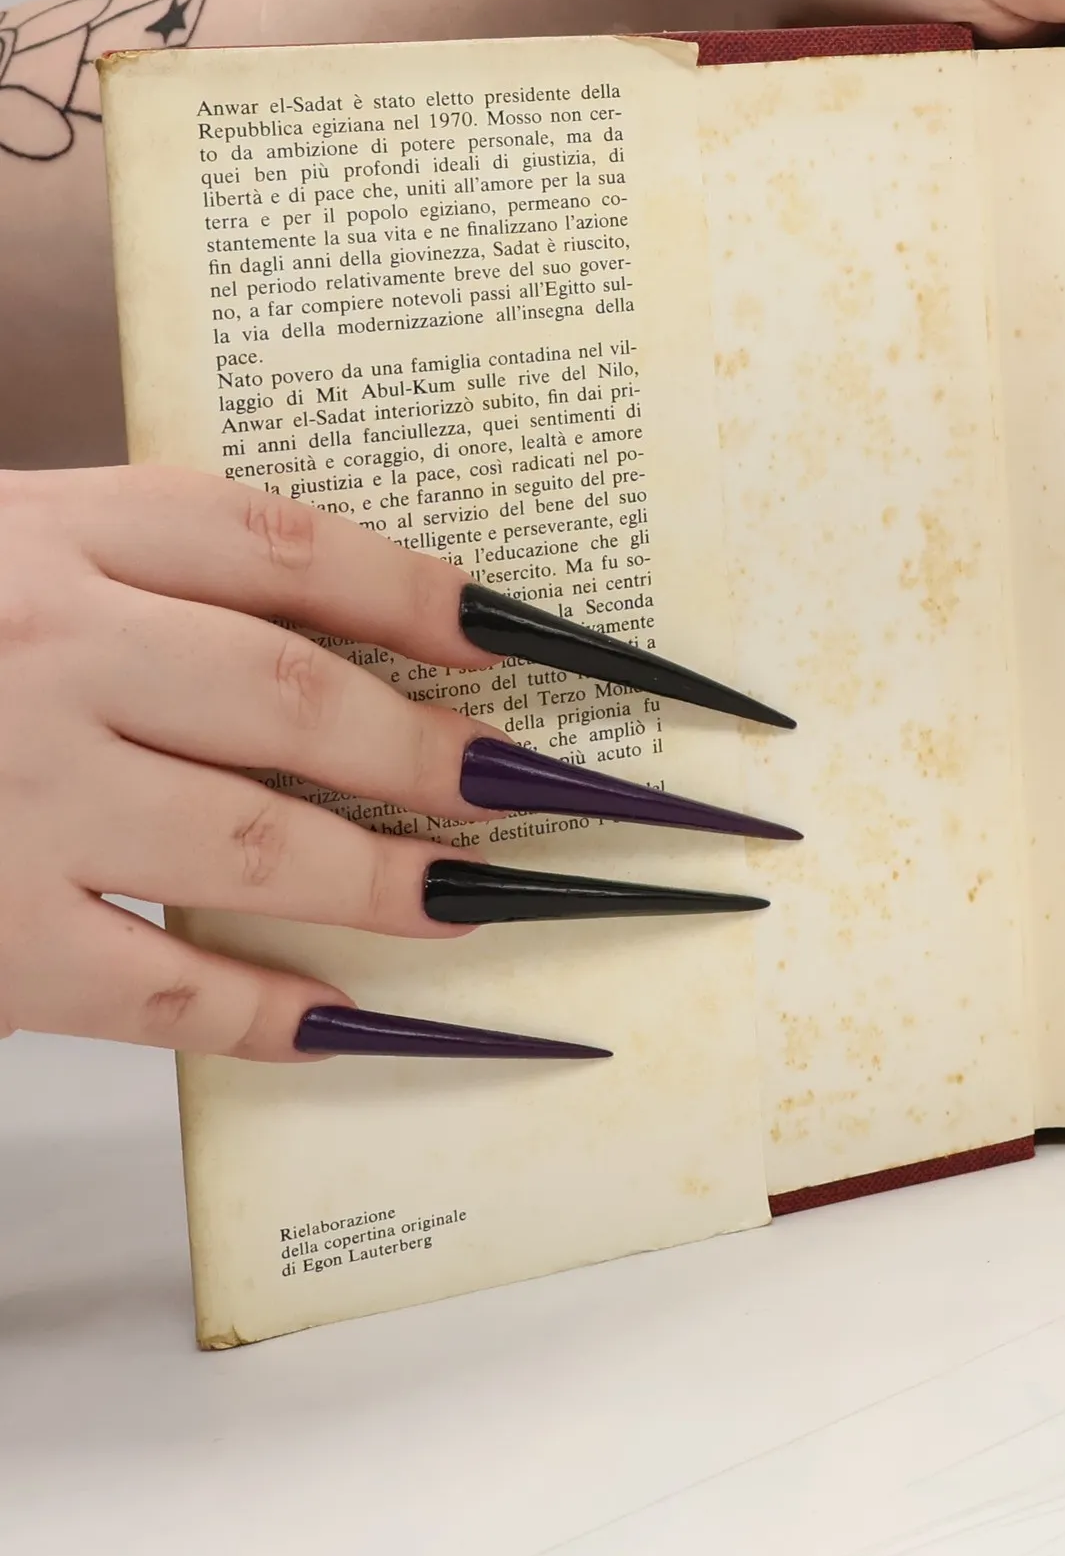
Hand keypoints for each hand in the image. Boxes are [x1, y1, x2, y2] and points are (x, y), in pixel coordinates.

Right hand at [0, 467, 496, 1059]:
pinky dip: (265, 1009)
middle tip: (522, 787)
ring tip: (472, 897)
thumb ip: (138, 574)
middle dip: (430, 752)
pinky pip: (157, 981)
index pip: (277, 545)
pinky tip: (346, 1019)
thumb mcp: (0, 552)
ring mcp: (5, 793)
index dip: (416, 589)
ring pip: (250, 838)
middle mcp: (35, 648)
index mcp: (44, 536)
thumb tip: (357, 637)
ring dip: (385, 879)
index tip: (510, 634)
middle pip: (292, 695)